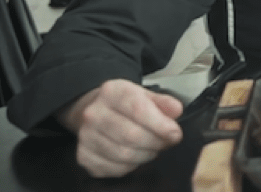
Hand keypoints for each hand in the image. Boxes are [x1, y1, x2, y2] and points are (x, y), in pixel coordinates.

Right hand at [58, 79, 183, 177]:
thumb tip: (176, 111)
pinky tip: (136, 156)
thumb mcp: (145, 95)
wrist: (93, 111)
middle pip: (132, 136)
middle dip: (156, 142)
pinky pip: (114, 169)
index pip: (138, 110)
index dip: (161, 125)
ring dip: (146, 155)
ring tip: (152, 148)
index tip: (175, 134)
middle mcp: (94, 113)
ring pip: (124, 155)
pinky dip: (131, 166)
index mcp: (112, 92)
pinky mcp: (84, 157)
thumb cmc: (125, 104)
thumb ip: (163, 102)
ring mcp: (85, 137)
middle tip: (166, 142)